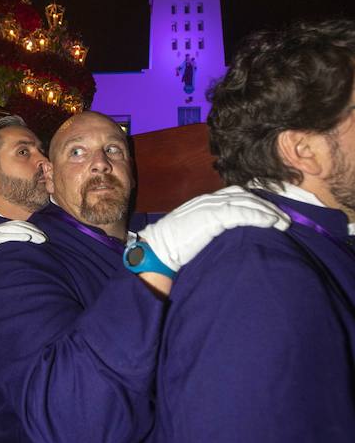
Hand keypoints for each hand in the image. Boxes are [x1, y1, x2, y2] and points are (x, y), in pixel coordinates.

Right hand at [0, 221, 46, 288]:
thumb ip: (7, 251)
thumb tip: (24, 255)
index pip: (18, 226)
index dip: (31, 228)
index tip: (43, 236)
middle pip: (17, 226)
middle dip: (32, 230)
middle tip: (44, 238)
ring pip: (12, 229)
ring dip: (27, 231)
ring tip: (39, 238)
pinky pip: (3, 236)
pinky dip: (15, 235)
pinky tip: (26, 238)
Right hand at [139, 185, 290, 272]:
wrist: (158, 248)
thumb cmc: (174, 246)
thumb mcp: (195, 231)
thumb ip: (211, 227)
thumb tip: (229, 235)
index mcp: (205, 202)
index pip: (236, 194)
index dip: (256, 201)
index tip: (272, 212)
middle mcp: (209, 199)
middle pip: (245, 195)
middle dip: (267, 205)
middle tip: (284, 219)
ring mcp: (209, 206)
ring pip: (246, 202)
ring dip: (268, 212)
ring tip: (283, 223)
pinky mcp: (211, 216)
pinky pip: (240, 213)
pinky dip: (258, 216)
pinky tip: (270, 223)